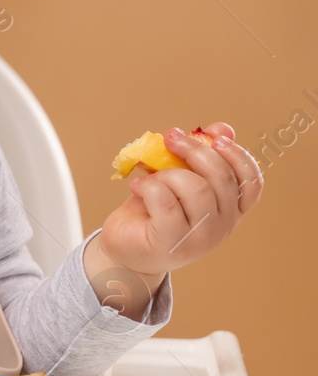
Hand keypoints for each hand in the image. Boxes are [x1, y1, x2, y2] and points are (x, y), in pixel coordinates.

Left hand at [96, 122, 263, 279]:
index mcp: (231, 210)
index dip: (238, 155)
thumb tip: (222, 127)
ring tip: (149, 177)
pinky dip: (149, 186)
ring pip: (195, 189)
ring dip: (168, 173)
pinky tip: (136, 187)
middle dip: (195, 150)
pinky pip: (166, 202)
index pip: (252, 182)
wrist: (124, 248)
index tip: (215, 137)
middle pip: (222, 178)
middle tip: (171, 138)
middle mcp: (223, 227)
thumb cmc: (152, 210)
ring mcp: (200, 238)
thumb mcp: (177, 179)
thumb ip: (200, 157)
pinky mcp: (171, 242)